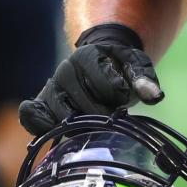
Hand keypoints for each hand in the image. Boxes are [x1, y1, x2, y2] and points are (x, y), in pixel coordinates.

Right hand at [18, 24, 163, 135]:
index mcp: (87, 55)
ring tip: (93, 121)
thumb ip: (144, 78)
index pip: (103, 84)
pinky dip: (39, 125)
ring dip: (79, 124)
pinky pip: (31, 115)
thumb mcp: (136, 65)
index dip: (119, 95)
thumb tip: (154, 97)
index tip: (124, 96)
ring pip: (59, 114)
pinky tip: (54, 131)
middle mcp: (65, 69)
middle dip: (101, 113)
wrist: (100, 61)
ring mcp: (51, 86)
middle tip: (111, 113)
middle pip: (82, 104)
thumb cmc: (119, 66)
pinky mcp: (41, 103)